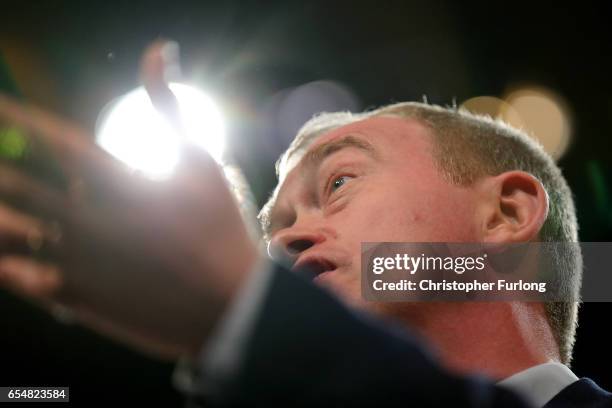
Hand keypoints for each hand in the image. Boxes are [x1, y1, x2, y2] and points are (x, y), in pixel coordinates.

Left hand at [0, 41, 258, 359]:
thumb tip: (159, 50)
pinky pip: (16, 277)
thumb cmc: (219, 229)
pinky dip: (2, 264)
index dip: (14, 118)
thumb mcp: (201, 161)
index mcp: (114, 181)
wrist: (229, 306)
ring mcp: (75, 261)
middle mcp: (85, 218)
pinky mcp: (73, 298)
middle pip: (15, 185)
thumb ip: (169, 106)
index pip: (48, 139)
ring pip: (8, 233)